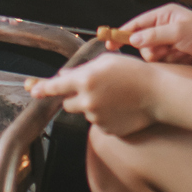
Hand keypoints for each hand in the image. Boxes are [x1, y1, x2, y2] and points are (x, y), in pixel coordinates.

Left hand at [29, 53, 158, 135]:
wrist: (158, 94)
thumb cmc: (135, 73)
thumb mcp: (107, 61)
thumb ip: (83, 69)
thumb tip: (65, 77)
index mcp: (85, 80)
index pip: (56, 86)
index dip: (42, 89)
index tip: (33, 91)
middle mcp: (87, 100)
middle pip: (67, 103)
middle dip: (74, 97)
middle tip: (94, 89)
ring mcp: (97, 117)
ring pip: (85, 112)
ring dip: (92, 106)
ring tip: (115, 96)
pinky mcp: (106, 130)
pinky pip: (98, 123)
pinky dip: (105, 116)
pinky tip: (120, 107)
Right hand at [125, 4, 191, 70]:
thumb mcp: (179, 31)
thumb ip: (154, 35)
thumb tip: (133, 38)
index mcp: (166, 15)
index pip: (137, 23)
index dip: (122, 32)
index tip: (110, 42)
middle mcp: (166, 29)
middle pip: (143, 43)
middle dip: (153, 49)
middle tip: (167, 49)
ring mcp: (171, 44)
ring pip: (153, 56)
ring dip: (166, 57)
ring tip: (182, 53)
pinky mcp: (176, 58)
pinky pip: (163, 64)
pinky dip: (173, 63)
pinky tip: (187, 59)